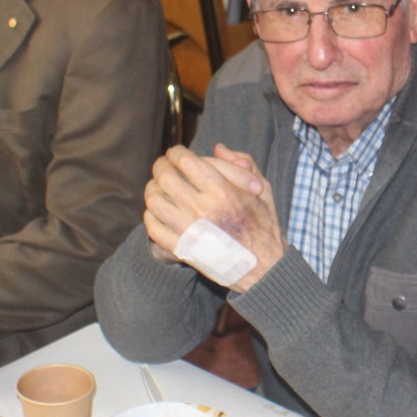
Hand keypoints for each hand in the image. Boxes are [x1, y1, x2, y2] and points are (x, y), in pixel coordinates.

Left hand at [142, 144, 284, 291]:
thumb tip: (218, 147)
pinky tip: (160, 211)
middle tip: (164, 166)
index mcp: (223, 192)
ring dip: (153, 189)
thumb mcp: (263, 190)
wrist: (263, 268)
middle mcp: (203, 209)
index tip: (177, 153)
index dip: (177, 152)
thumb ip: (243, 163)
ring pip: (154, 199)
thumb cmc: (264, 225)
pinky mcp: (182, 249)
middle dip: (162, 166)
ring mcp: (189, 231)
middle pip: (165, 176)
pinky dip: (151, 214)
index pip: (185, 161)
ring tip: (160, 188)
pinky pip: (153, 226)